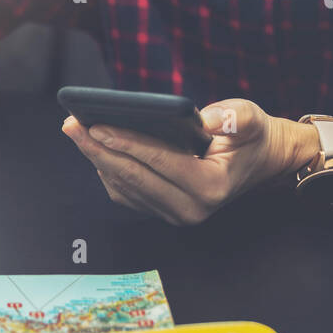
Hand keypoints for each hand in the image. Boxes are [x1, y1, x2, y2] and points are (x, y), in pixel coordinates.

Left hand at [62, 98, 319, 224]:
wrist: (260, 162)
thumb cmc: (252, 136)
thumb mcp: (251, 119)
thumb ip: (234, 118)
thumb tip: (204, 118)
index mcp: (210, 187)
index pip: (159, 162)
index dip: (127, 143)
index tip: (97, 125)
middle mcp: (191, 209)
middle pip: (133, 177)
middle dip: (99, 150)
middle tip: (72, 124)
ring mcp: (175, 215)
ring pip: (124, 187)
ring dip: (97, 159)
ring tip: (76, 131)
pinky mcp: (162, 212)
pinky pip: (126, 193)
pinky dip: (107, 170)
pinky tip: (93, 147)